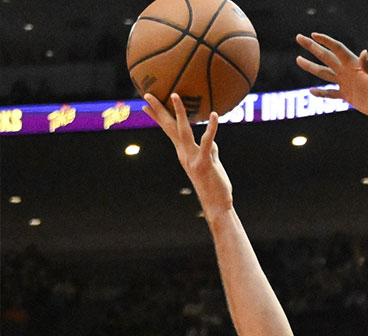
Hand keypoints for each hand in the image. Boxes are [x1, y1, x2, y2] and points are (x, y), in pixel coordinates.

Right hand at [142, 93, 232, 216]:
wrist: (217, 204)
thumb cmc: (214, 185)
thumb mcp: (210, 163)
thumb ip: (209, 151)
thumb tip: (212, 142)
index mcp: (183, 152)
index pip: (168, 131)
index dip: (157, 117)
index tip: (145, 105)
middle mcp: (184, 153)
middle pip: (169, 127)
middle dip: (158, 110)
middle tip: (147, 94)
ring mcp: (192, 157)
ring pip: (183, 130)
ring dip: (179, 112)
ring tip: (175, 95)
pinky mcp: (204, 162)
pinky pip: (208, 141)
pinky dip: (211, 127)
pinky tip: (214, 114)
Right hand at [295, 33, 367, 121]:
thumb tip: (363, 52)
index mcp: (354, 64)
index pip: (337, 48)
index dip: (325, 41)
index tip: (313, 34)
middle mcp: (347, 71)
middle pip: (326, 56)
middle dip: (312, 47)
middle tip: (299, 38)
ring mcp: (346, 83)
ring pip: (324, 73)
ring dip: (311, 67)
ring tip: (298, 59)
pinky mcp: (347, 96)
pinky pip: (330, 93)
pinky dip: (321, 92)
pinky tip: (311, 91)